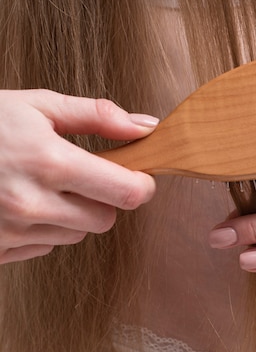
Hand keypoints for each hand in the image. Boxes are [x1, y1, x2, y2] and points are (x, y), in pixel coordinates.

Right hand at [0, 89, 157, 263]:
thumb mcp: (36, 105)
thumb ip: (97, 116)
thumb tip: (146, 127)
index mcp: (50, 163)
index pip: (127, 193)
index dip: (141, 184)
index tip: (138, 176)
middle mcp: (32, 204)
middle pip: (105, 220)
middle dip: (103, 199)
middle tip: (82, 177)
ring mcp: (11, 231)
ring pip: (75, 235)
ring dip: (71, 214)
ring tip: (42, 185)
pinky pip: (43, 247)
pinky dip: (43, 229)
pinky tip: (21, 204)